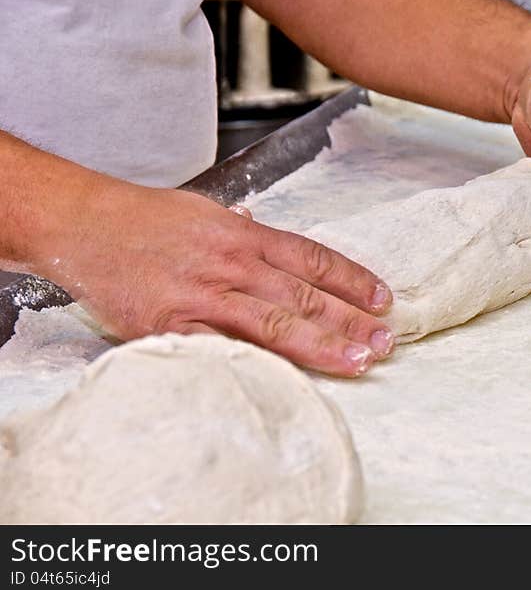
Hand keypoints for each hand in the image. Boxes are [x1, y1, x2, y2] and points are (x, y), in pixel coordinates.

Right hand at [39, 182, 394, 376]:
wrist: (84, 225)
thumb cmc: (144, 219)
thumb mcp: (203, 211)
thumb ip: (240, 226)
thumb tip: (264, 224)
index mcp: (243, 235)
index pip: (312, 257)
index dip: (352, 279)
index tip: (382, 299)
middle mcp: (232, 264)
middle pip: (305, 295)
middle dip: (352, 319)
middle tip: (387, 339)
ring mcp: (204, 295)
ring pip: (277, 323)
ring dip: (325, 344)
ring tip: (361, 360)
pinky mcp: (173, 325)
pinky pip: (224, 349)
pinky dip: (261, 365)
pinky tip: (293, 379)